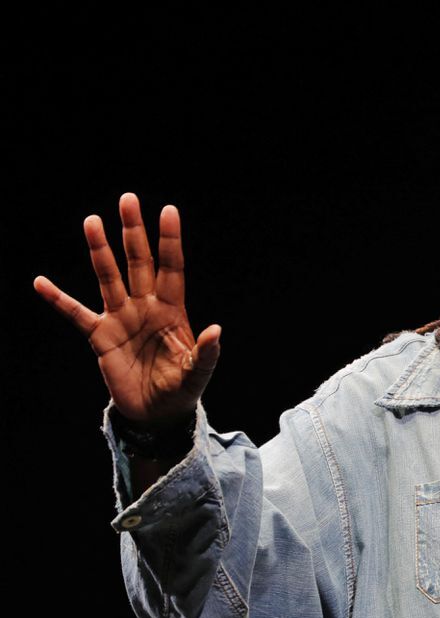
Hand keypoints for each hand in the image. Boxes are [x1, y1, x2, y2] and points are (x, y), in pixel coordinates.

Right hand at [33, 192, 220, 428]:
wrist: (156, 413)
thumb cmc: (180, 389)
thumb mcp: (197, 374)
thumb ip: (206, 353)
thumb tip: (216, 330)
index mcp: (172, 310)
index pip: (171, 268)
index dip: (169, 241)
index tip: (168, 210)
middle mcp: (145, 307)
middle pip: (138, 262)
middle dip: (133, 232)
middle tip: (128, 199)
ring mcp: (121, 318)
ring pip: (108, 277)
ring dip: (100, 251)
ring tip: (91, 221)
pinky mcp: (100, 337)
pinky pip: (76, 314)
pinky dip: (58, 299)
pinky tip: (40, 282)